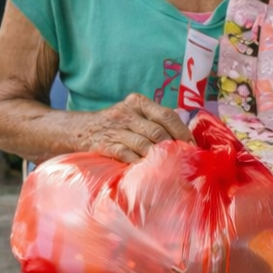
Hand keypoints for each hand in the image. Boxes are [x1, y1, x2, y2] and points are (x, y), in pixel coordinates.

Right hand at [75, 93, 193, 161]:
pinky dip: (139, 163)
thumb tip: (184, 139)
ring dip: (159, 157)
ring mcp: (115, 129)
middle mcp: (127, 113)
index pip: (167, 115)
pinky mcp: (105, 144)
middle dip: (173, 147)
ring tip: (171, 168)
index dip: (182, 132)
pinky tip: (147, 170)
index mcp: (138, 103)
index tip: (193, 146)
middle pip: (158, 131)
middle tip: (184, 161)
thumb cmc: (114, 125)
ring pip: (144, 144)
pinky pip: (127, 155)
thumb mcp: (133, 114)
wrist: (78, 129)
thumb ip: (154, 121)